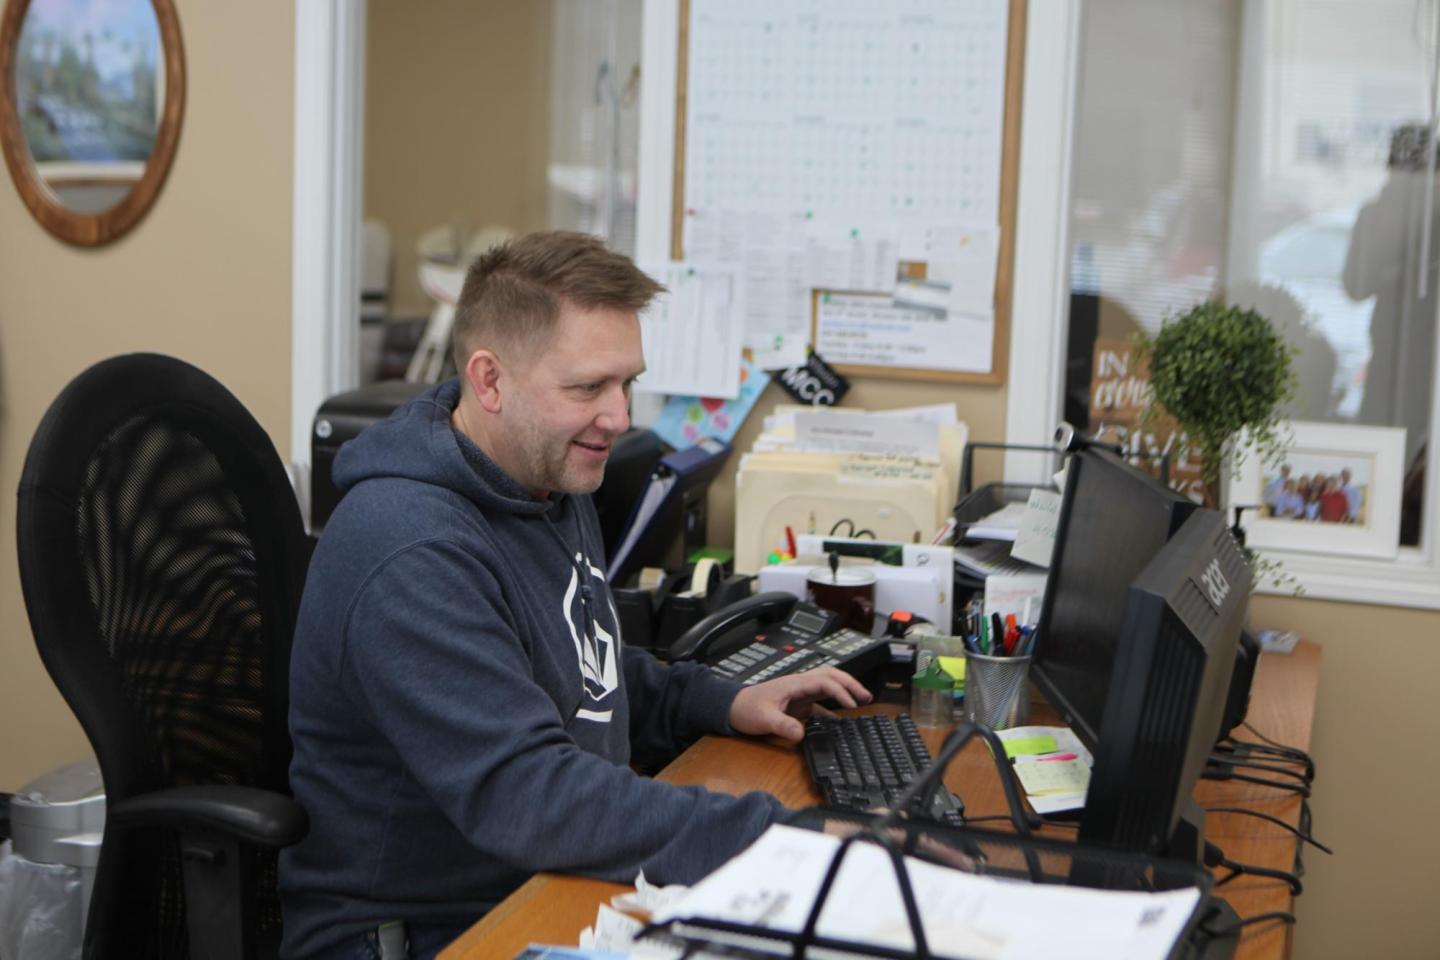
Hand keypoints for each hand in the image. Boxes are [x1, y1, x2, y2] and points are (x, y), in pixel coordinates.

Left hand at [728, 667, 871, 741]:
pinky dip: (831, 708)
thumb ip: (783, 725)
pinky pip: (819, 703)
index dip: (840, 691)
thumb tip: (802, 734)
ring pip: (827, 685)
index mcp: (794, 684)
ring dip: (844, 690)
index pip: (824, 681)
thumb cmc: (746, 708)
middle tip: (866, 696)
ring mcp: (799, 694)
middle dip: (850, 683)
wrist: (731, 709)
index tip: (851, 705)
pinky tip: (839, 720)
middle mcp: (799, 685)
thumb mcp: (764, 718)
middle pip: (830, 676)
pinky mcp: (796, 704)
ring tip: (861, 701)